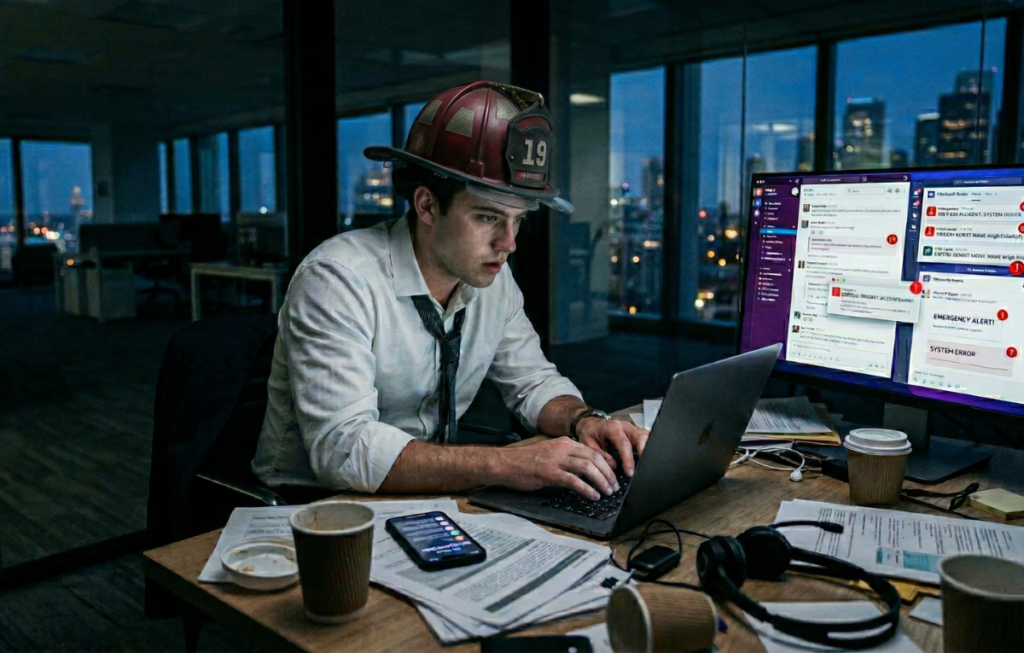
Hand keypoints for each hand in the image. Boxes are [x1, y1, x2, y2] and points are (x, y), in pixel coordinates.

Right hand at [492, 437, 618, 499]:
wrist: (505, 464)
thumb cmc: (526, 462)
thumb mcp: (550, 454)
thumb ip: (567, 458)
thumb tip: (585, 471)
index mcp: (565, 442)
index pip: (593, 451)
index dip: (607, 464)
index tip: (614, 475)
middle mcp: (563, 448)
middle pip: (594, 458)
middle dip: (608, 473)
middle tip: (614, 486)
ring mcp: (556, 459)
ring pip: (587, 468)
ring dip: (601, 481)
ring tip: (607, 492)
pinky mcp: (549, 473)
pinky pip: (574, 480)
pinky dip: (586, 489)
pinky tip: (592, 496)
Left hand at [576, 417, 648, 476]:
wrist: (591, 424)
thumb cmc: (589, 434)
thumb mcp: (588, 444)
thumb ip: (600, 455)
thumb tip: (614, 466)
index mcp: (613, 427)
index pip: (624, 443)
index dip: (628, 459)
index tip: (630, 473)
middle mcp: (626, 426)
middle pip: (641, 437)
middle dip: (644, 453)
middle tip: (643, 469)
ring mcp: (633, 429)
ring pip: (646, 437)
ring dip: (648, 451)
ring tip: (647, 466)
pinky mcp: (636, 433)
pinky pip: (646, 440)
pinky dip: (648, 450)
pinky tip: (647, 461)